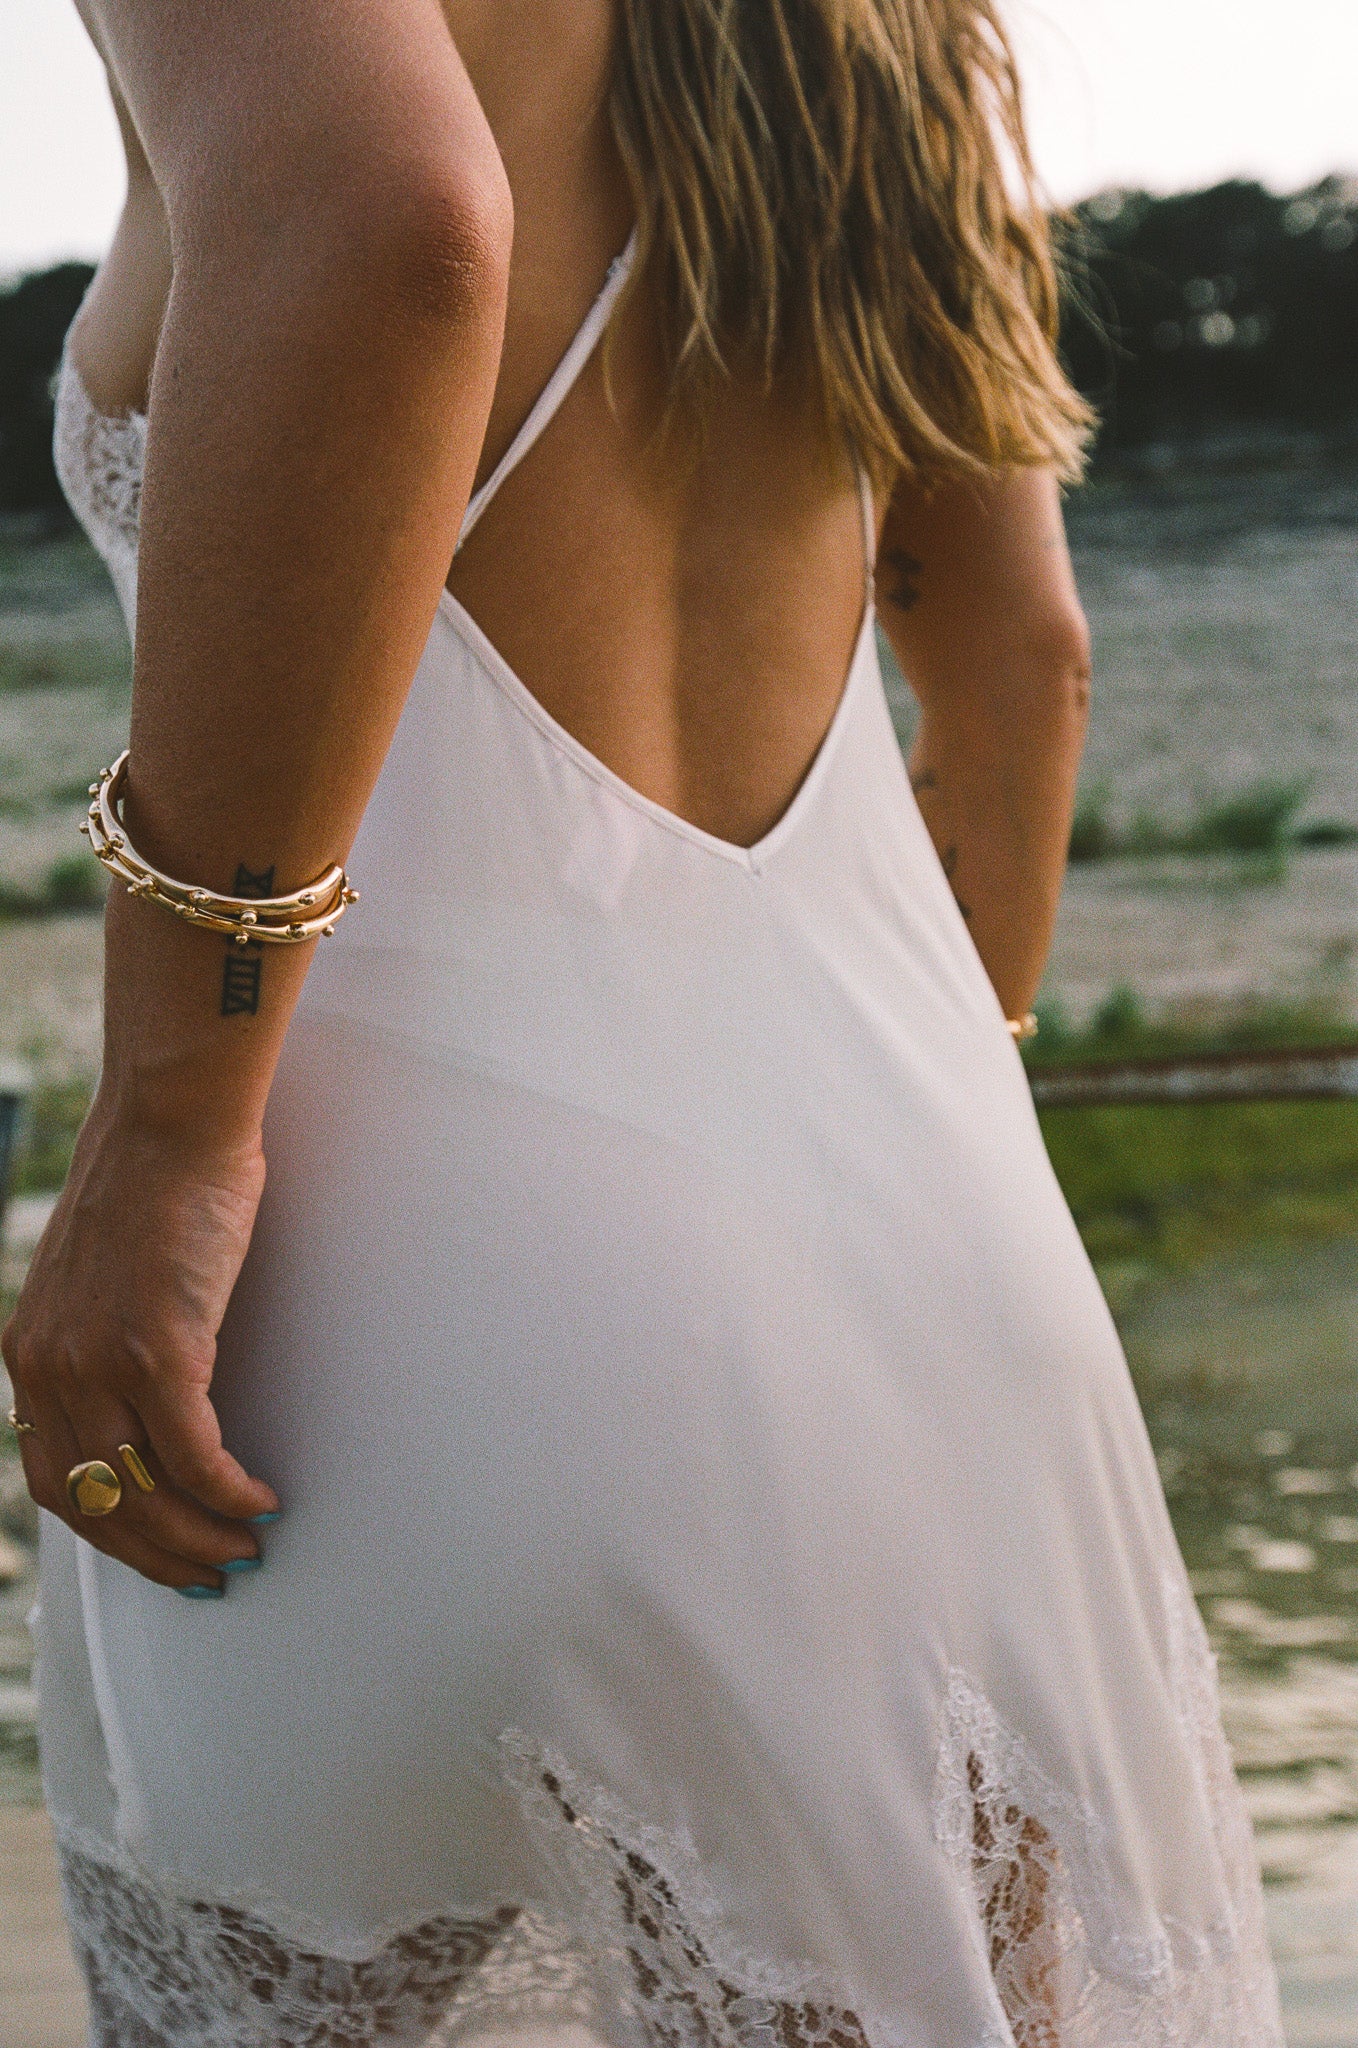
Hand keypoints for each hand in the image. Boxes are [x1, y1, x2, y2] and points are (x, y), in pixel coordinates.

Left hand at [2, 1094, 278, 1591]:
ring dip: (200, 1538)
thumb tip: (148, 1397)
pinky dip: (229, 1493)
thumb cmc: (154, 1181)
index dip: (108, 1531)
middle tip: (212, 1576)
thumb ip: (103, 1335)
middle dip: (158, 1556)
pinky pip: (194, 1455)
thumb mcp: (100, 1274)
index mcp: (29, 1351)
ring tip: (247, 1548)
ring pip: (144, 1493)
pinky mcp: (158, 1348)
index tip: (157, 1553)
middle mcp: (48, 1367)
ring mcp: (98, 1361)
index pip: (53, 1479)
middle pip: (95, 1504)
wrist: (170, 1120)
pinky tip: (260, 1500)